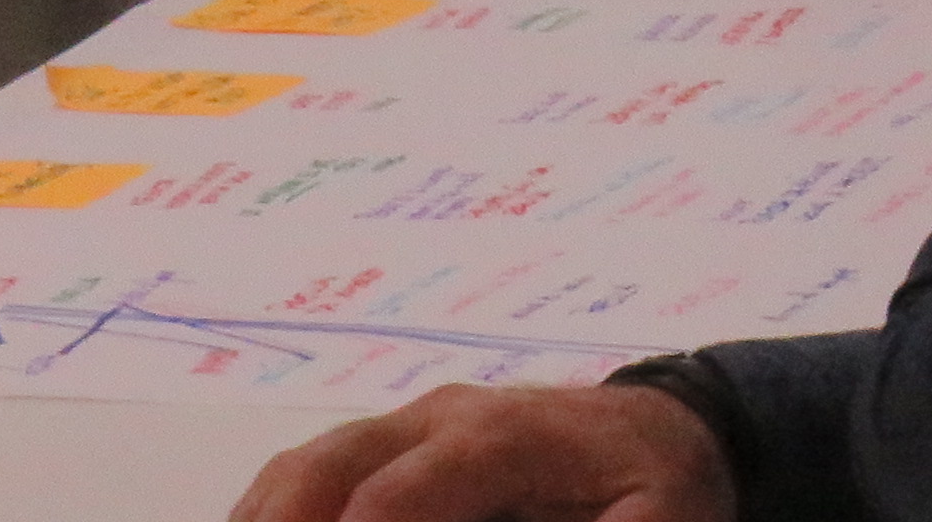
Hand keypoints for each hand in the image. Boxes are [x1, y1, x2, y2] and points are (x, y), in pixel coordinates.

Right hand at [228, 382, 730, 521]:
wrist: (669, 433)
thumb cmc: (662, 484)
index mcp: (504, 434)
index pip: (398, 492)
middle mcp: (444, 418)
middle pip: (329, 466)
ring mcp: (410, 427)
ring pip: (305, 466)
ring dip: (262, 518)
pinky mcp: (393, 448)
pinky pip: (309, 474)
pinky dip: (270, 513)